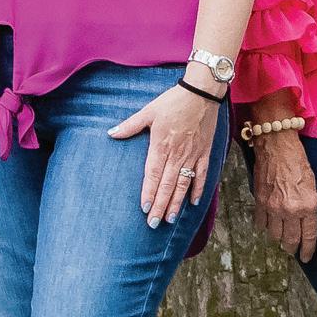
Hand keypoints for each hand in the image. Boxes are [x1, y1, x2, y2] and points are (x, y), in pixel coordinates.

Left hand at [108, 83, 224, 228]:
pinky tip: (192, 202)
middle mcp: (177, 154)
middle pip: (167, 185)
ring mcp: (192, 155)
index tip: (145, 208)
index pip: (153, 175)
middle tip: (154, 223)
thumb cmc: (173, 101)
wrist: (201, 92)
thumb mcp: (148, 111)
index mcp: (161, 145)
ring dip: (177, 203)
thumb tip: (111, 133)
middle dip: (161, 205)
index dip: (149, 193)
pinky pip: (202, 175)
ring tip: (171, 219)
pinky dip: (198, 189)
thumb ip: (130, 125)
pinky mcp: (204, 152)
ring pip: (184, 184)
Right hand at [250, 131, 316, 261]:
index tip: (306, 257)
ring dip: (278, 239)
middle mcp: (290, 210)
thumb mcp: (313, 185)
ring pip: (274, 234)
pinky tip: (266, 228)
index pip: (309, 235)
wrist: (277, 146)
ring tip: (281, 240)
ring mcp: (273, 207)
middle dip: (292, 248)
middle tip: (293, 252)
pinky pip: (260, 222)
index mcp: (308, 206)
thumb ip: (309, 206)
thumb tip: (305, 221)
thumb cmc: (298, 162)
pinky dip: (263, 228)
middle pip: (290, 239)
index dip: (307, 249)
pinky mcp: (260, 201)